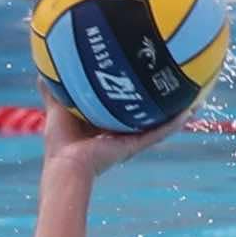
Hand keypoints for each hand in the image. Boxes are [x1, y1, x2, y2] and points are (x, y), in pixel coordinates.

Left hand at [39, 81, 188, 176]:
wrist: (66, 167)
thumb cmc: (58, 144)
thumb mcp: (57, 109)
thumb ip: (53, 91)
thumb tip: (41, 70)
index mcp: (102, 125)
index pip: (120, 106)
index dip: (129, 93)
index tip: (138, 77)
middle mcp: (118, 133)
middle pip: (143, 114)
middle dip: (157, 101)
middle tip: (172, 82)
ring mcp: (129, 141)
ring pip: (157, 124)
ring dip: (174, 112)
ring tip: (194, 96)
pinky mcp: (135, 147)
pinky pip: (159, 133)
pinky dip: (174, 123)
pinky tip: (190, 110)